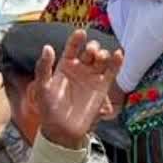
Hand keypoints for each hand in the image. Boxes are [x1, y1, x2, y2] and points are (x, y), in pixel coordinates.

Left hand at [36, 29, 122, 149]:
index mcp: (65, 66)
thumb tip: (47, 47)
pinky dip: (117, 62)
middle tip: (91, 51)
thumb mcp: (42, 87)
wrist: (63, 129)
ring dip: (103, 54)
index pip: (72, 47)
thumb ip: (44, 67)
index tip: (81, 33)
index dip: (76, 39)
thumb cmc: (49, 108)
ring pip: (102, 59)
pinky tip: (119, 54)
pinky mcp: (103, 86)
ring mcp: (93, 77)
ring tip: (100, 57)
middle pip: (90, 51)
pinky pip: (112, 71)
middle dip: (93, 47)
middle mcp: (80, 68)